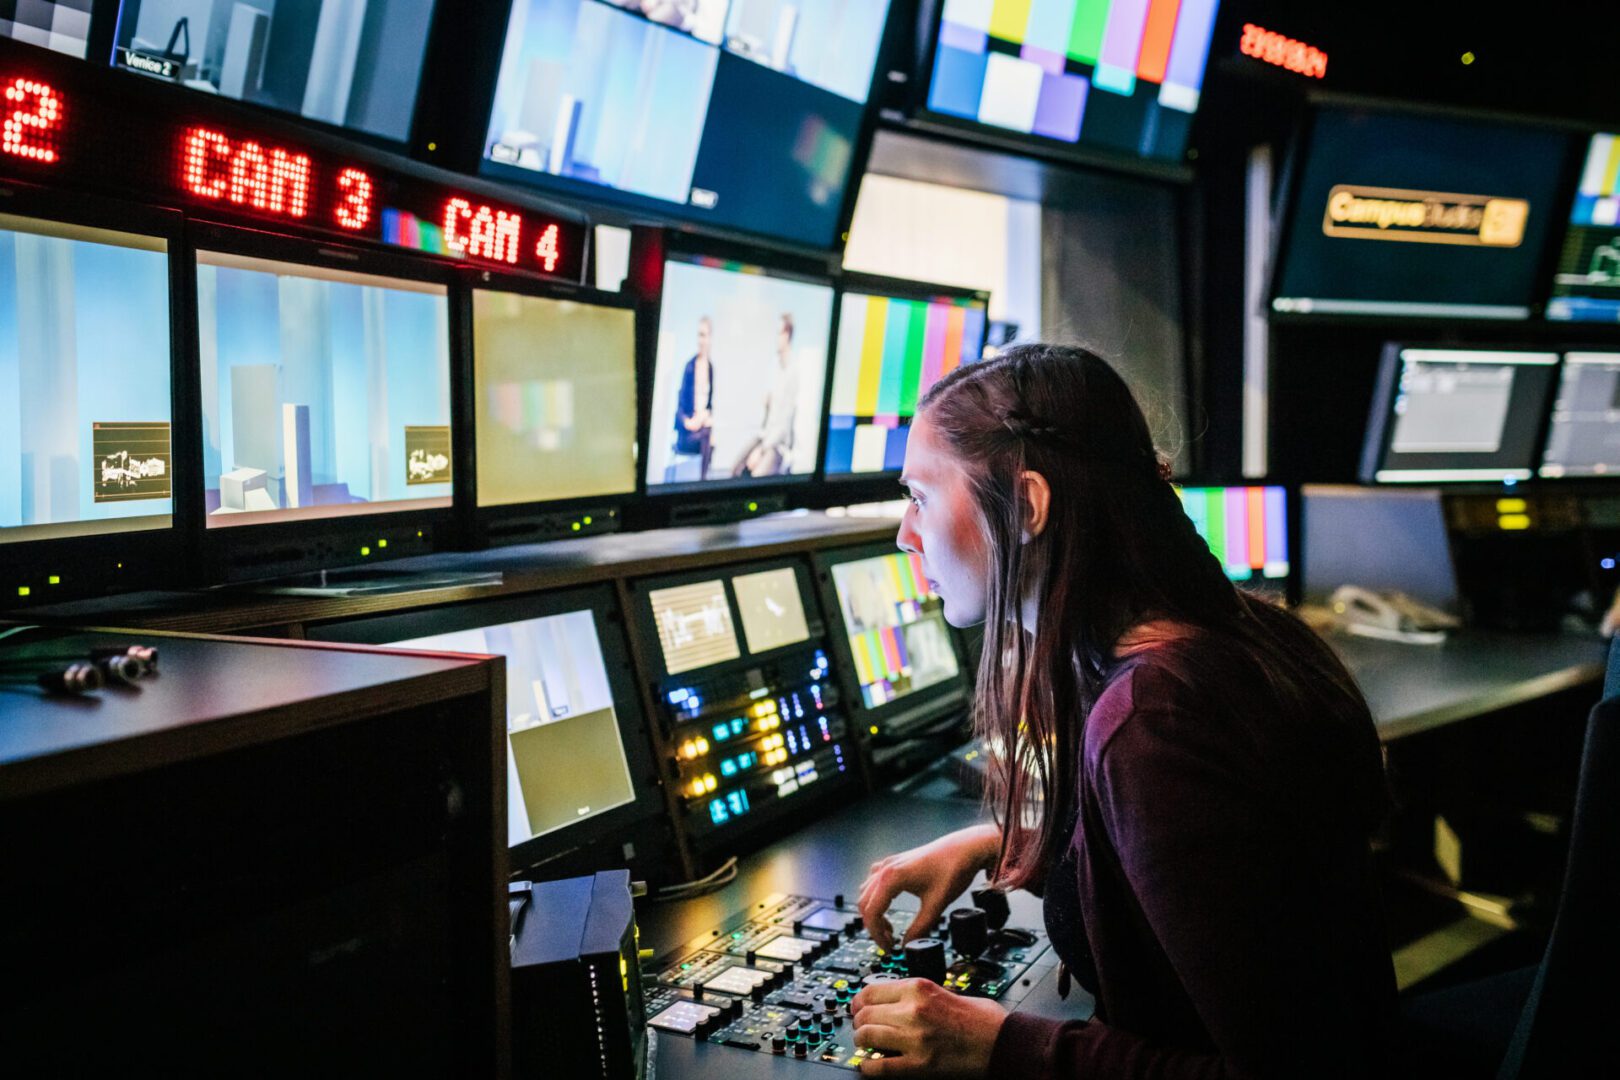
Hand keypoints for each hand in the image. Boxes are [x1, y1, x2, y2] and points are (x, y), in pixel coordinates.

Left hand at [852, 978, 1006, 1076]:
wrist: (1004, 1043)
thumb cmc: (983, 1020)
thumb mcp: (946, 991)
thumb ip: (917, 994)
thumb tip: (892, 1000)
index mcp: (918, 987)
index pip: (869, 991)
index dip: (858, 1002)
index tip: (858, 1008)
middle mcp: (912, 1010)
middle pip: (864, 1014)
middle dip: (859, 1023)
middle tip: (863, 1029)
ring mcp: (914, 1038)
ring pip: (866, 1036)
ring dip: (863, 1043)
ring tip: (869, 1046)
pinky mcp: (919, 1065)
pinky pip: (879, 1066)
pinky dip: (869, 1067)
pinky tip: (871, 1066)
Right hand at [859, 824, 999, 951]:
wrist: (965, 848)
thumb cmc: (952, 870)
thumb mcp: (936, 905)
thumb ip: (920, 928)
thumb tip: (908, 945)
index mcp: (892, 878)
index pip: (871, 912)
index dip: (877, 934)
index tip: (888, 947)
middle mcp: (886, 868)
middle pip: (865, 903)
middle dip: (874, 926)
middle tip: (889, 941)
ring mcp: (889, 863)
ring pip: (867, 892)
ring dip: (874, 912)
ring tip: (890, 927)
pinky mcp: (896, 862)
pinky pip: (875, 881)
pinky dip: (876, 896)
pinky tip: (889, 904)